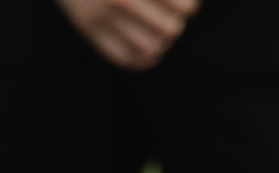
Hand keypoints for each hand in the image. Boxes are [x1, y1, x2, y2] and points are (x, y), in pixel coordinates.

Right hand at [56, 0, 197, 68]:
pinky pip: (123, 58)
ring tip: (160, 36)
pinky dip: (142, 60)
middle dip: (174, 26)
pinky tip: (148, 51)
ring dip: (159, 44)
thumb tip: (187, 8)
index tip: (186, 6)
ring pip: (148, 48)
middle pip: (168, 29)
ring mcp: (103, 17)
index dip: (190, 8)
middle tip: (170, 20)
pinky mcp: (88, 29)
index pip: (183, 7)